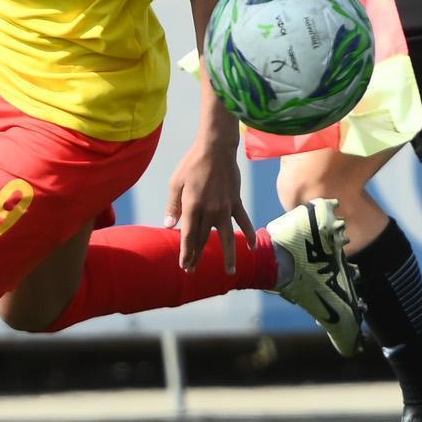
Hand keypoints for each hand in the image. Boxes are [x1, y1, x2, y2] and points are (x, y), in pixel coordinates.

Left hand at [163, 140, 250, 272]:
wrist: (216, 149)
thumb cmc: (192, 164)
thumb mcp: (176, 183)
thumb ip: (173, 206)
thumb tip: (169, 226)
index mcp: (193, 206)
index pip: (188, 236)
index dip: (185, 252)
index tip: (183, 265)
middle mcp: (210, 210)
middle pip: (204, 239)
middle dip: (197, 256)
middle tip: (191, 270)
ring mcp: (225, 207)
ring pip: (227, 237)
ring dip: (228, 256)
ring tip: (229, 272)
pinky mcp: (235, 202)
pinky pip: (244, 221)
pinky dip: (249, 234)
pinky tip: (252, 248)